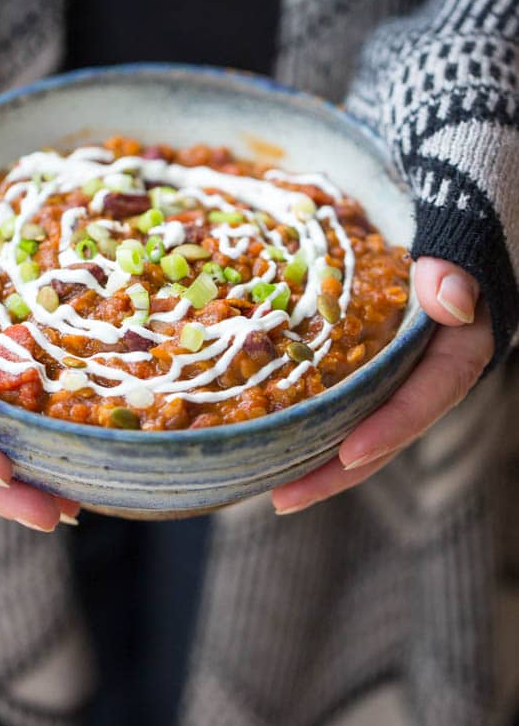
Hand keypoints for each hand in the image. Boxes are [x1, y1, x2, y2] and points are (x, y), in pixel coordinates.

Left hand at [271, 257, 493, 514]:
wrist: (438, 228)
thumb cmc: (445, 232)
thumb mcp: (457, 242)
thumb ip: (454, 267)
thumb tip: (450, 300)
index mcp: (458, 349)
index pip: (429, 395)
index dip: (392, 428)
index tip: (348, 453)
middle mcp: (426, 372)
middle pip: (385, 432)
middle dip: (336, 469)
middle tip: (283, 497)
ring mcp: (395, 374)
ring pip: (358, 426)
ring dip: (316, 457)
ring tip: (268, 486)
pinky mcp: (367, 366)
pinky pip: (339, 400)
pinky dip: (309, 419)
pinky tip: (267, 436)